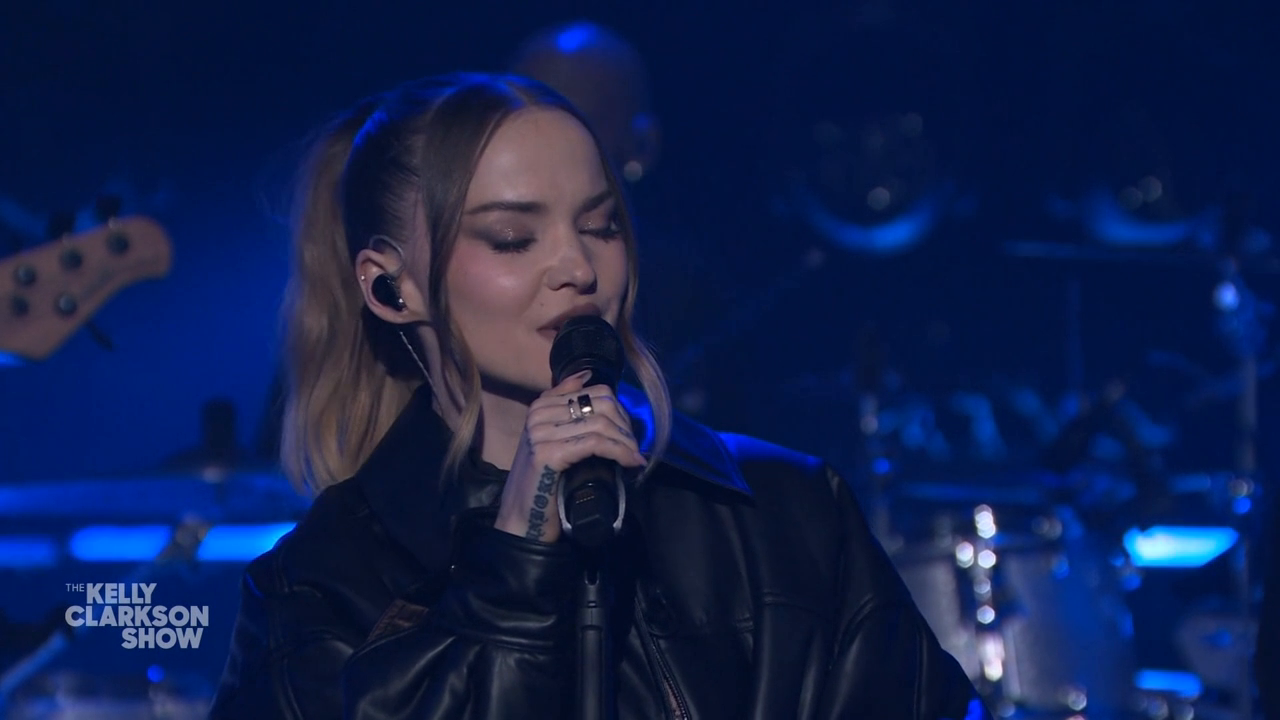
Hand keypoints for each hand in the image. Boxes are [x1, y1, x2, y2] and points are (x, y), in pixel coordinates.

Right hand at [495, 370, 646, 542]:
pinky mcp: (548, 453)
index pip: (596, 392)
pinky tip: (630, 463)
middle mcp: (538, 414)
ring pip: (601, 424)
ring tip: (635, 458)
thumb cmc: (544, 482)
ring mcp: (540, 432)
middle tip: (635, 449)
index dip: (621, 412)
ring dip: (626, 442)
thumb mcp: (554, 440)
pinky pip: (595, 443)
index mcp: (541, 406)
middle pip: (601, 404)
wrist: (522, 517)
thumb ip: (566, 407)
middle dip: (626, 427)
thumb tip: (587, 375)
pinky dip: (619, 452)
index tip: (630, 435)